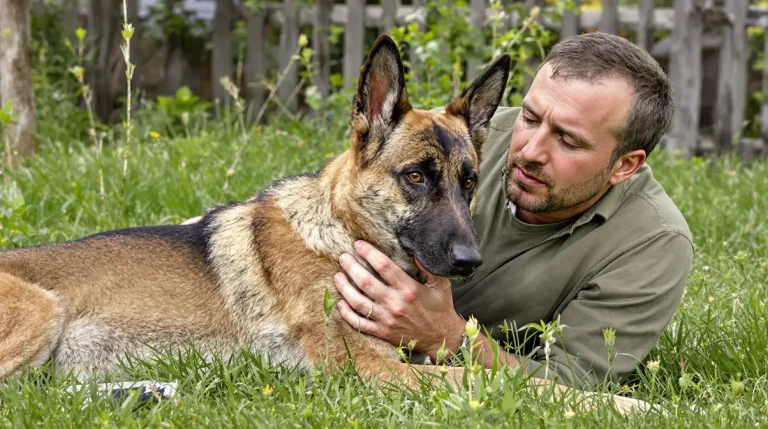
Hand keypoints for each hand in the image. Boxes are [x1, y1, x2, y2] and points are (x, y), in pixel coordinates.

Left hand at [334, 240, 465, 359]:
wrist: (441, 338)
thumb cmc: (440, 308)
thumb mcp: (441, 285)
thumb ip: (428, 267)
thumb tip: (415, 251)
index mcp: (409, 289)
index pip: (384, 267)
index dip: (369, 253)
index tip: (359, 245)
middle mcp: (395, 304)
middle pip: (366, 282)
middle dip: (351, 267)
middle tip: (343, 257)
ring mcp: (387, 320)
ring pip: (358, 302)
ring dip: (345, 288)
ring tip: (338, 276)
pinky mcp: (382, 332)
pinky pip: (359, 323)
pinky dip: (347, 313)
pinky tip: (340, 303)